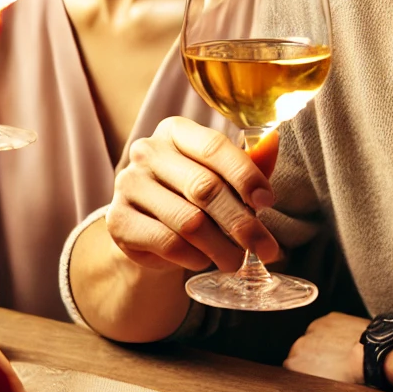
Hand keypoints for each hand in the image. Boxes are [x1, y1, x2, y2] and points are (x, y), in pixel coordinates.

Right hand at [106, 116, 281, 272]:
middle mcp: (147, 151)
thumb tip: (275, 141)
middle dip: (241, 222)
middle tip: (266, 247)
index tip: (268, 202)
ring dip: (221, 247)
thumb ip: (247, 163)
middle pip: (204, 188)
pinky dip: (193, 257)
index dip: (245, 175)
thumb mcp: (218, 175)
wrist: (145, 226)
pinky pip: (168, 243)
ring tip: (236, 260)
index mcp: (175, 131)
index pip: (214, 147)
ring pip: (188, 221)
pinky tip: (201, 259)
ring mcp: (128, 184)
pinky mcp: (118, 220)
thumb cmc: (189, 194)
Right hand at [284, 312, 366, 384]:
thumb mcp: (325, 390)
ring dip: (322, 342)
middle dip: (312, 356)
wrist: (372, 355)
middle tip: (330, 364)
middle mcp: (299, 344)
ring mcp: (313, 328)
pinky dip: (335, 332)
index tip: (314, 373)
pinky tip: (346, 341)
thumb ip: (309, 383)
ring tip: (340, 352)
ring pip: (313, 336)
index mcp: (294, 364)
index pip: (291, 367)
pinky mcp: (329, 318)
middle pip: (301, 350)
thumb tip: (310, 383)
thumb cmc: (352, 376)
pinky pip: (328, 326)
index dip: (304, 371)